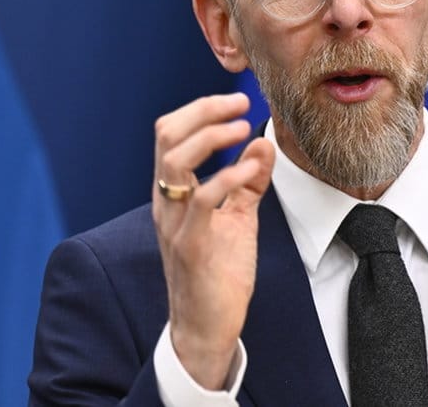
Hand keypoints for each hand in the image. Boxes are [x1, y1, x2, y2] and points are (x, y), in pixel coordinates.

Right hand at [152, 92, 274, 387]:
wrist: (206, 327)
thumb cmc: (218, 272)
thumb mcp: (237, 218)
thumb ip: (248, 181)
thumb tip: (262, 143)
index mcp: (171, 191)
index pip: (170, 132)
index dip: (201, 109)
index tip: (237, 101)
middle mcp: (165, 201)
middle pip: (167, 135)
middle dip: (204, 111)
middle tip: (241, 103)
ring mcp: (175, 223)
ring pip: (175, 160)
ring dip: (212, 136)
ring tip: (243, 128)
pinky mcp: (191, 245)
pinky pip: (202, 200)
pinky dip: (229, 176)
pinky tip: (252, 169)